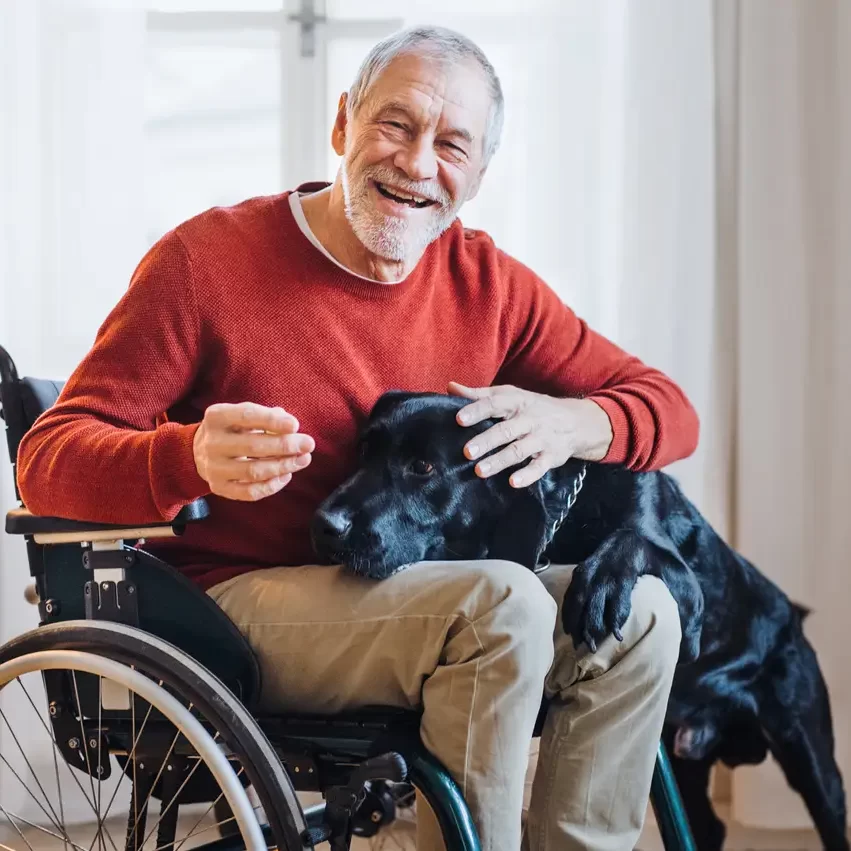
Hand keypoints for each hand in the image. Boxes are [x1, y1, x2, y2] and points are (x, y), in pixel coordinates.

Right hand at [193, 402, 314, 501]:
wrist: (200, 450)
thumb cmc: (233, 428)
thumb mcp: (244, 414)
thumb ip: (268, 416)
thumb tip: (291, 426)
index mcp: (216, 417)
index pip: (246, 416)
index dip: (272, 421)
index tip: (295, 425)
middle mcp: (212, 442)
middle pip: (253, 446)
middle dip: (285, 446)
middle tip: (308, 445)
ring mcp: (213, 468)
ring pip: (253, 471)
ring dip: (283, 466)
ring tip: (303, 460)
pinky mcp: (219, 487)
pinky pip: (250, 492)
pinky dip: (272, 486)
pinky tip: (286, 475)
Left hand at [448, 382, 612, 487]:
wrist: (576, 421)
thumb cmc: (532, 407)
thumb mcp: (509, 396)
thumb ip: (479, 395)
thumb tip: (450, 387)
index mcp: (516, 402)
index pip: (494, 404)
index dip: (476, 410)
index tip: (459, 419)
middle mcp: (529, 419)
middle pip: (505, 430)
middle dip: (486, 441)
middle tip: (466, 452)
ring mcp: (541, 438)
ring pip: (519, 450)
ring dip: (499, 461)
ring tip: (479, 471)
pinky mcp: (551, 456)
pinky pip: (539, 467)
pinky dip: (527, 475)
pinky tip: (513, 482)